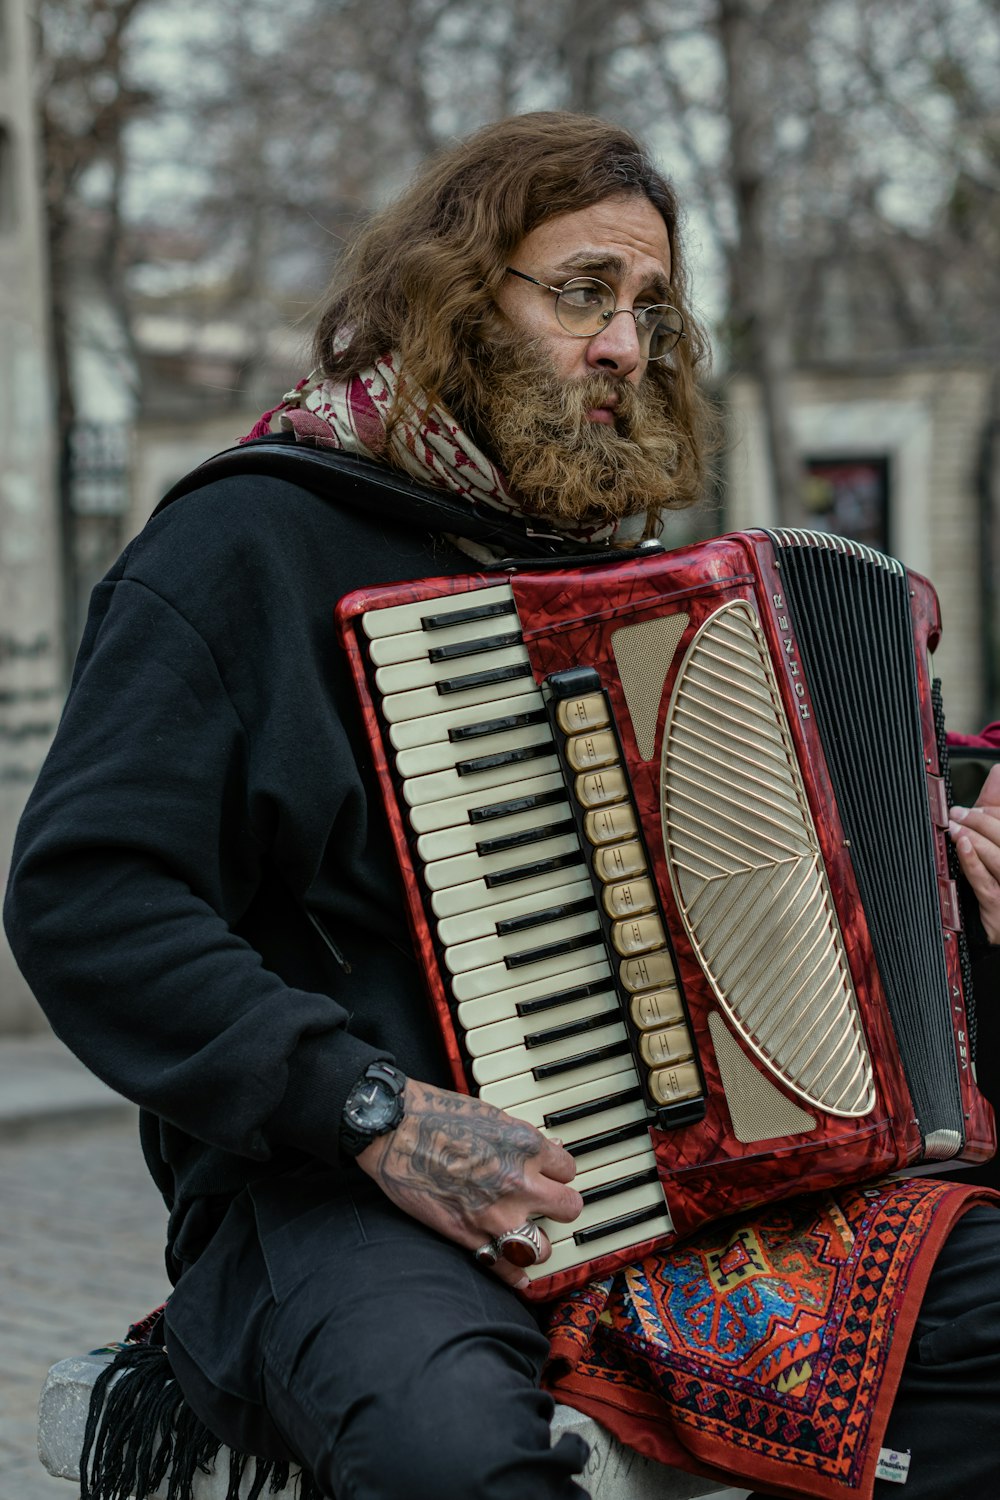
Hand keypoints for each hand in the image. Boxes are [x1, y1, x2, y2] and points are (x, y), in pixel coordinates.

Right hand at [355, 1078, 582, 1288]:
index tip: (549, 1176)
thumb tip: (549, 1151)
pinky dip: (514, 1275)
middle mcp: (519, 1182)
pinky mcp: (469, 1235)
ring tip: (529, 1237)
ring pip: (544, 1248)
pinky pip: (506, 1268)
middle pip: (569, 1208)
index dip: (558, 1173)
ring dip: (538, 1243)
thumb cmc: (438, 1116)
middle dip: (560, 1207)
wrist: (396, 1130)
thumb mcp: (492, 1116)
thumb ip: (522, 1140)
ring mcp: (495, 1214)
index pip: (569, 1170)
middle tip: (548, 1207)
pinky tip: (518, 1275)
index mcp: (526, 1147)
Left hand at [950, 763, 999, 943]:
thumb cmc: (997, 877)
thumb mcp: (998, 841)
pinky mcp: (999, 910)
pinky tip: (962, 846)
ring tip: (955, 826)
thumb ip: (997, 807)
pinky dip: (973, 861)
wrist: (998, 927)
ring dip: (974, 838)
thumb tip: (997, 771)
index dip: (992, 814)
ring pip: (998, 857)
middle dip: (981, 823)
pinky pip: (985, 883)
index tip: (971, 810)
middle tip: (957, 814)